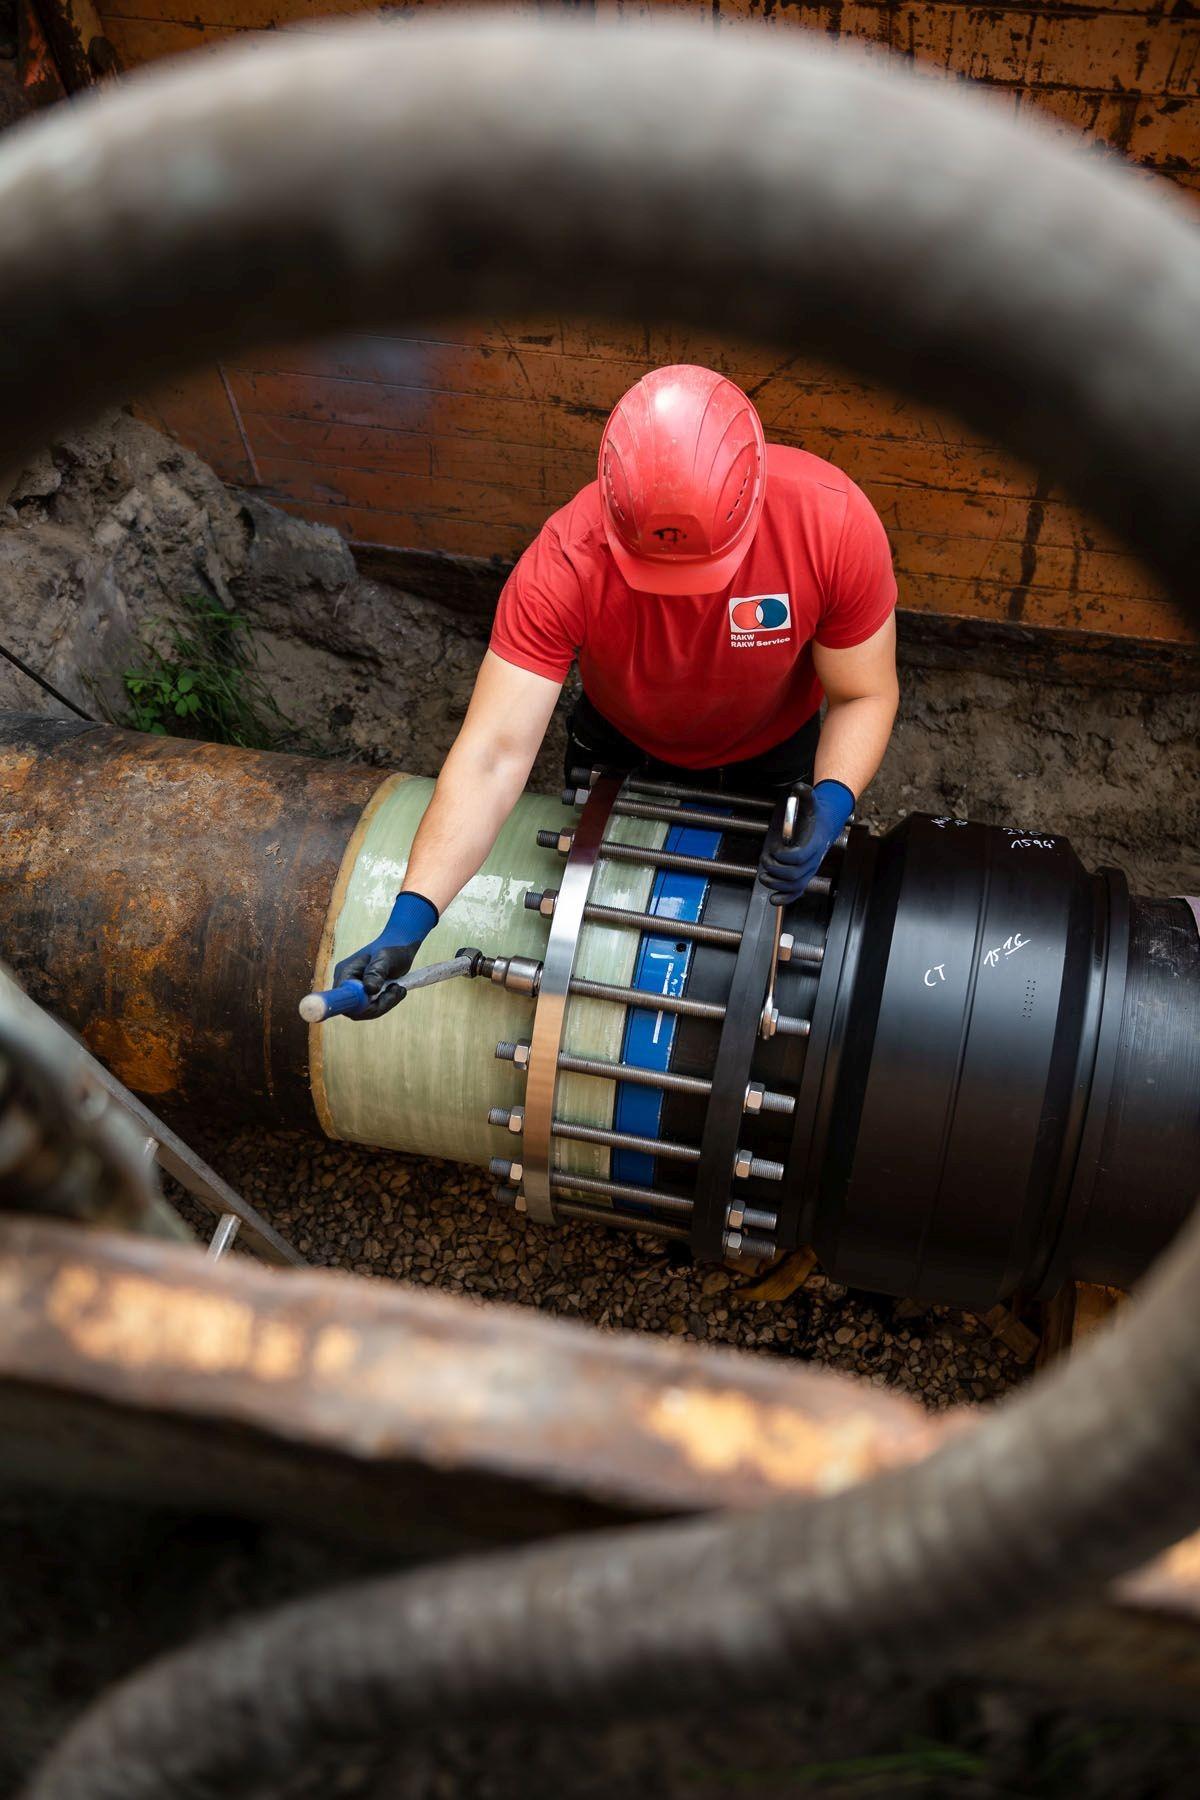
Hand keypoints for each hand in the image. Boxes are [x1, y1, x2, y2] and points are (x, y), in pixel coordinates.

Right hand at [332, 890, 438, 1019]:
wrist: (400, 945)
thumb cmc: (392, 948)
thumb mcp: (386, 958)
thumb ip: (377, 972)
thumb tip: (369, 990)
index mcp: (346, 972)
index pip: (341, 998)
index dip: (354, 1005)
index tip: (373, 1003)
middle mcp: (346, 982)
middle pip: (354, 1008)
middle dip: (376, 1006)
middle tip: (396, 990)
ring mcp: (355, 989)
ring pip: (365, 1010)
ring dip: (385, 1004)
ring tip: (399, 988)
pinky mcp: (365, 994)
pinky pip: (372, 1008)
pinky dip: (386, 1002)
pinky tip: (398, 989)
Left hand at [758, 780, 854, 905]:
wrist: (827, 822)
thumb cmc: (816, 813)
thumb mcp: (811, 801)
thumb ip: (805, 793)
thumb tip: (799, 787)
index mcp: (814, 845)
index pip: (800, 857)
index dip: (785, 857)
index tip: (775, 851)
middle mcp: (813, 860)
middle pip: (795, 874)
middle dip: (776, 871)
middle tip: (764, 863)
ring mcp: (809, 869)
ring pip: (794, 886)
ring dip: (776, 885)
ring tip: (763, 877)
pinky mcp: (805, 875)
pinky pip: (797, 892)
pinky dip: (785, 899)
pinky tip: (773, 900)